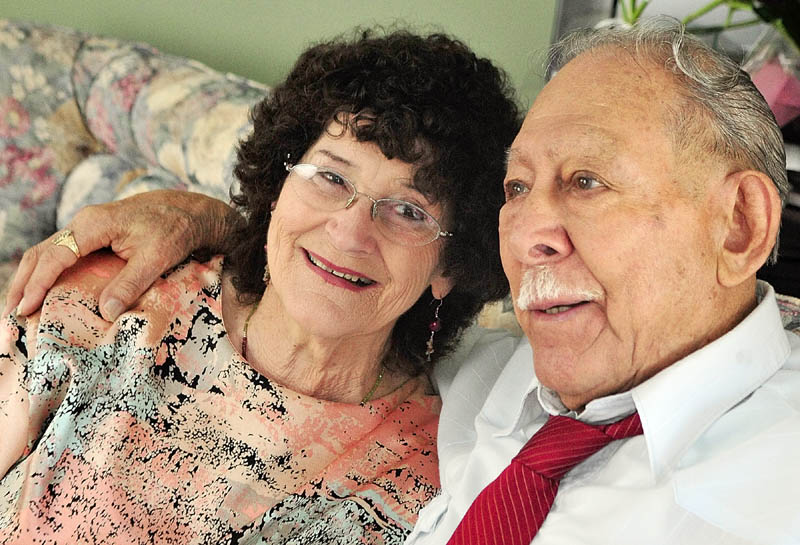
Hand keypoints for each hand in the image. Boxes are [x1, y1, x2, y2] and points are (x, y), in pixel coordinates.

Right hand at [3, 190, 237, 320]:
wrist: (190, 210)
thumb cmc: (175, 229)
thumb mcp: (156, 257)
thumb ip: (130, 283)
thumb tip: (104, 313)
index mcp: (93, 225)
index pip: (54, 257)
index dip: (37, 284)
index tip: (25, 309)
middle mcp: (83, 223)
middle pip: (40, 253)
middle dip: (22, 284)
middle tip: (11, 314)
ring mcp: (86, 228)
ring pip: (47, 253)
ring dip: (30, 279)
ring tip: (19, 307)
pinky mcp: (93, 235)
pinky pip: (62, 254)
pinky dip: (47, 273)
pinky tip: (43, 292)